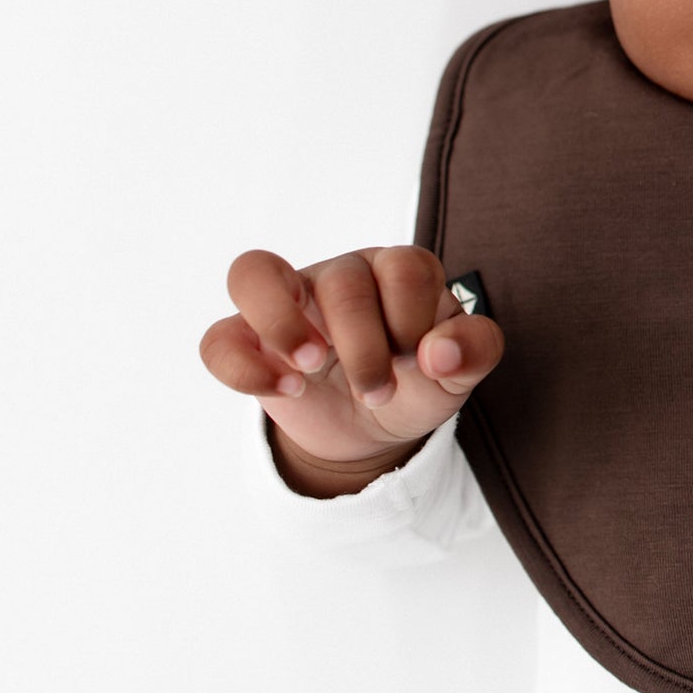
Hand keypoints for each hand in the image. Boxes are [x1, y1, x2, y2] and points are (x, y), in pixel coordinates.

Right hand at [199, 246, 504, 490]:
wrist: (376, 426)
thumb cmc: (418, 380)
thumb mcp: (458, 373)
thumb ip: (474, 350)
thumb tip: (441, 352)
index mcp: (397, 270)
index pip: (404, 266)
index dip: (412, 316)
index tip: (419, 362)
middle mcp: (340, 274)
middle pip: (342, 280)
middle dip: (365, 346)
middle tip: (380, 390)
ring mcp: (288, 303)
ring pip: (255, 273)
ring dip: (282, 321)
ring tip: (312, 366)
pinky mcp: (249, 342)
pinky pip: (218, 338)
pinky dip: (244, 366)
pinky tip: (285, 390)